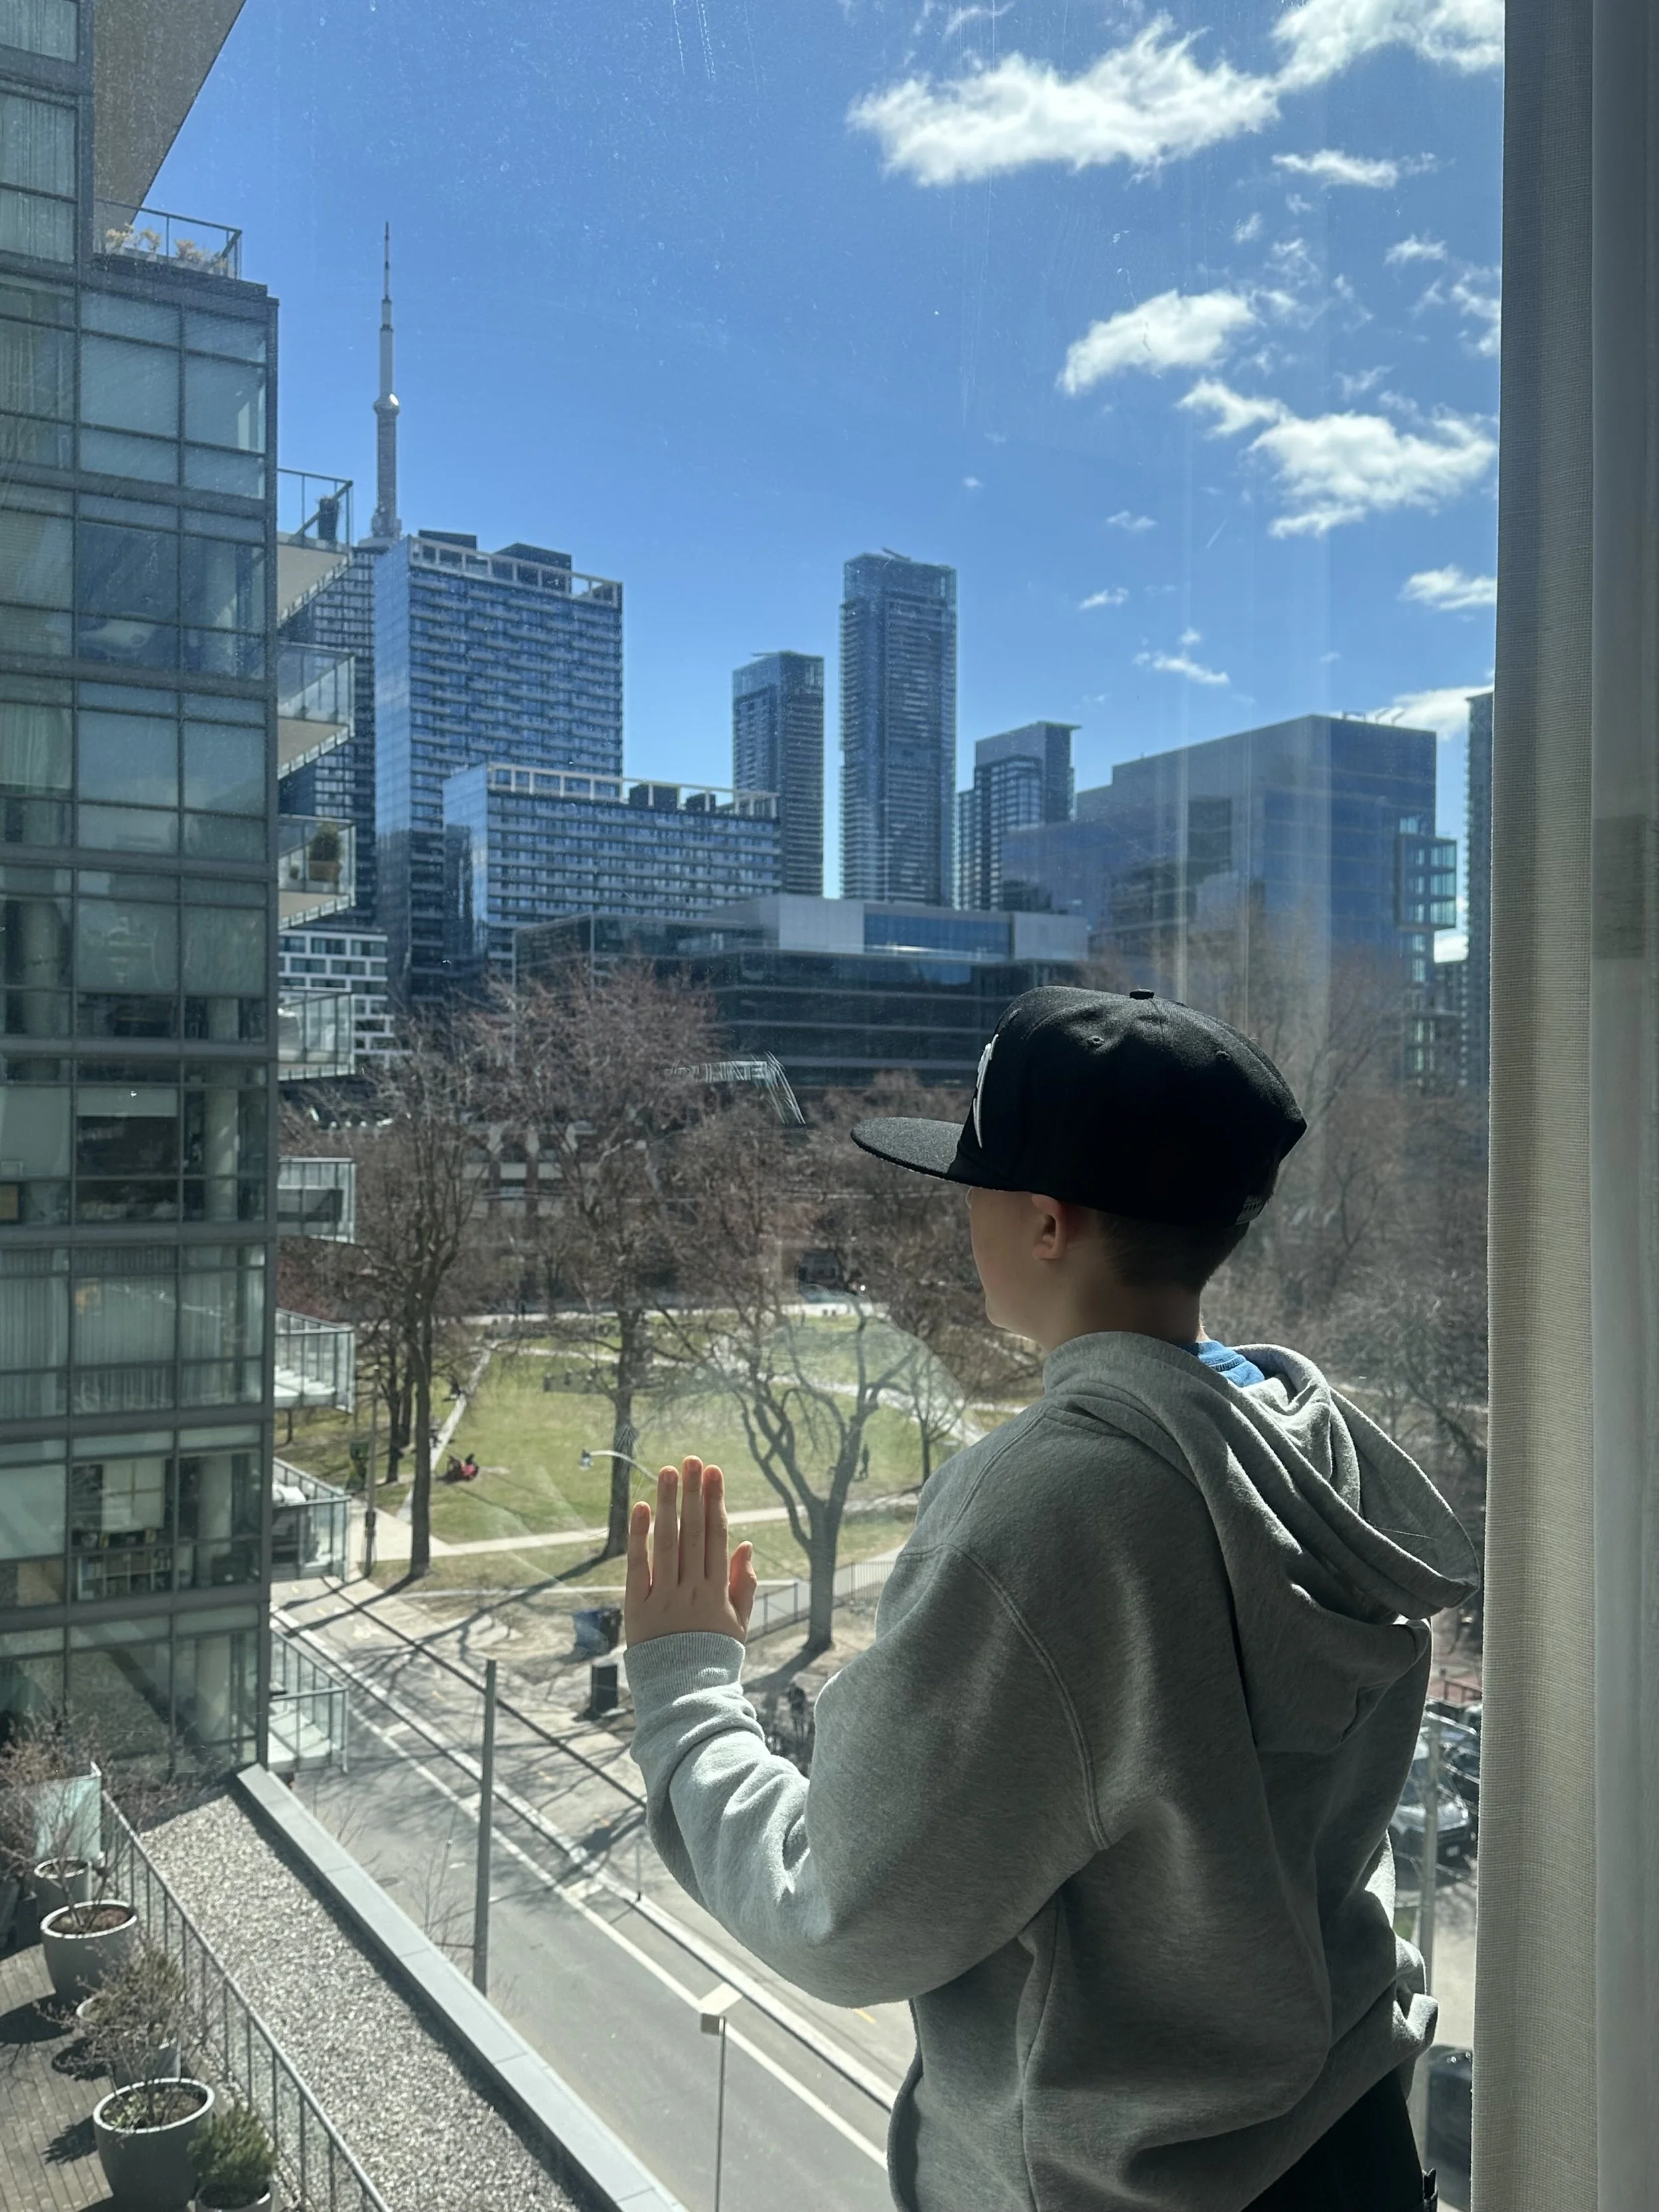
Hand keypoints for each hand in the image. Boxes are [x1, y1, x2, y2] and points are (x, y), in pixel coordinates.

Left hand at [624, 1457, 757, 1647]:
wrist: (684, 1697)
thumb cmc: (713, 1657)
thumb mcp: (738, 1623)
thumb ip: (743, 1584)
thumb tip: (747, 1544)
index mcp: (717, 1592)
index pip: (717, 1536)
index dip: (715, 1501)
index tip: (713, 1472)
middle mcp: (692, 1590)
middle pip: (693, 1532)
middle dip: (693, 1493)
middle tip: (692, 1460)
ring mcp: (664, 1598)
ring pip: (667, 1542)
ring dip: (668, 1503)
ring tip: (667, 1471)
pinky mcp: (638, 1608)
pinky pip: (638, 1566)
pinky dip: (639, 1536)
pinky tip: (640, 1507)